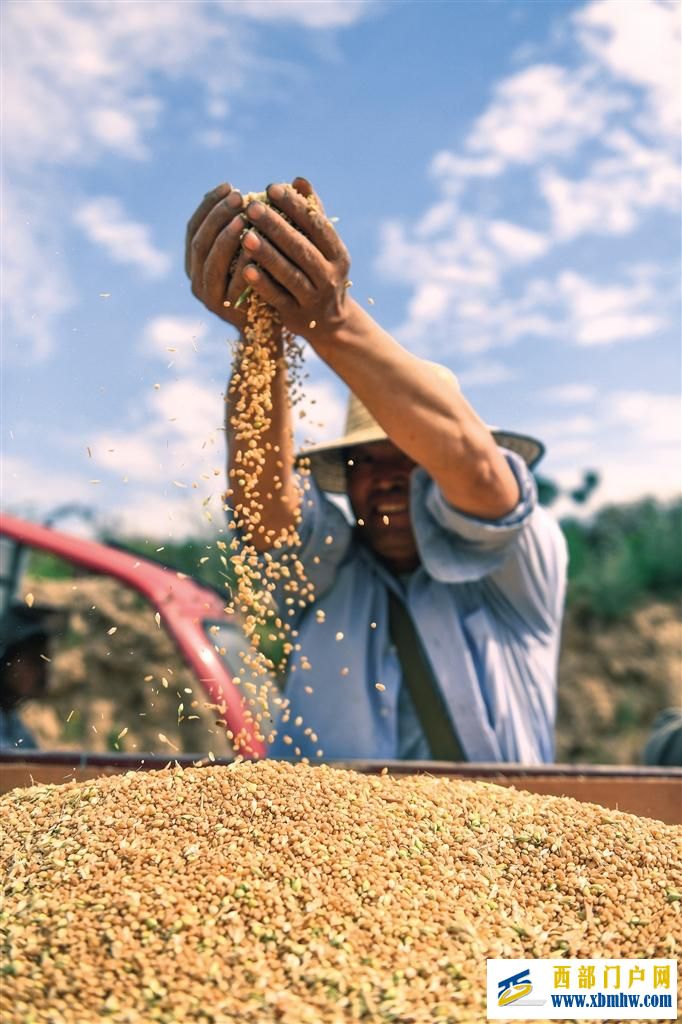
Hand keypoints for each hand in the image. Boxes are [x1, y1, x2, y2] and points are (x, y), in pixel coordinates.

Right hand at [185, 183, 255, 329]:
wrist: (267, 328)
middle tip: (238, 196)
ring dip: (226, 237)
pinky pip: (231, 283)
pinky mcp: (224, 311)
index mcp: (194, 261)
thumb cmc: (259, 282)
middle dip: (218, 215)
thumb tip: (239, 191)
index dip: (209, 205)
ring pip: (211, 262)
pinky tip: (255, 247)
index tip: (229, 185)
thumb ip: (238, 228)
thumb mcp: (246, 252)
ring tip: (244, 218)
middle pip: (200, 241)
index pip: (194, 227)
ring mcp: (207, 296)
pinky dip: (242, 264)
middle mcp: (195, 278)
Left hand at [240, 178, 350, 345]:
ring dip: (267, 255)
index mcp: (338, 253)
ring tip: (245, 235)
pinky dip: (263, 284)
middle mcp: (330, 276)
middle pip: (302, 249)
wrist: (330, 323)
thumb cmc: (320, 272)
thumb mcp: (323, 246)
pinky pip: (278, 298)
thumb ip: (311, 215)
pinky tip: (246, 269)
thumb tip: (299, 180)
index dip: (295, 206)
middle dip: (277, 227)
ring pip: (290, 274)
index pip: (317, 226)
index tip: (271, 188)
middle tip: (251, 207)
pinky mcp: (296, 316)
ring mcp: (314, 298)